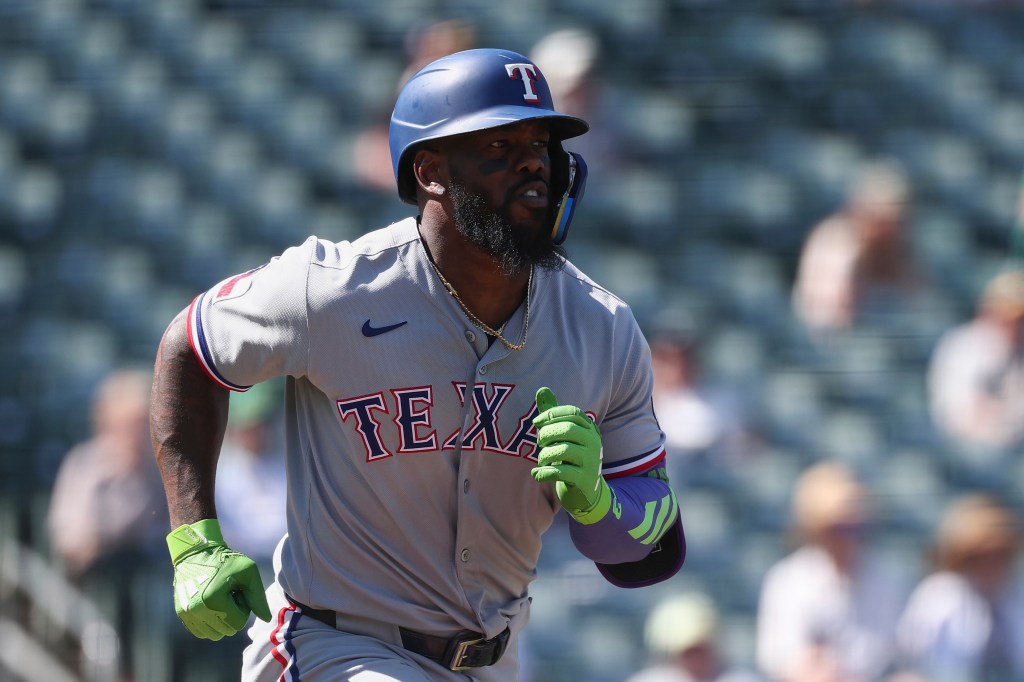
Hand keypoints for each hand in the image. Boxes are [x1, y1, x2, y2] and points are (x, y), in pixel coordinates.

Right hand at [166, 519, 270, 639]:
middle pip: (227, 631)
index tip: (238, 592)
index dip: (244, 608)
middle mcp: (197, 610)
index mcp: (214, 600)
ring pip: (215, 634)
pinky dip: (210, 623)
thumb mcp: (248, 572)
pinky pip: (201, 632)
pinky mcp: (181, 614)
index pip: (238, 623)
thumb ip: (258, 597)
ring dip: (222, 619)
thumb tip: (266, 619)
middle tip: (230, 595)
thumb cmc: (226, 561)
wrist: (196, 553)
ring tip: (221, 600)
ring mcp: (187, 614)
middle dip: (233, 614)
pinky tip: (211, 604)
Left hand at [531, 387, 610, 522]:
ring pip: (563, 451)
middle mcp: (594, 443)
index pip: (573, 413)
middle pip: (567, 429)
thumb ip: (553, 414)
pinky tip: (536, 474)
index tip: (537, 422)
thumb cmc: (571, 458)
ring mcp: (591, 462)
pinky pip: (560, 473)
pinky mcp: (584, 481)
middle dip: (547, 434)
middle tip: (539, 442)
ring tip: (541, 460)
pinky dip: (543, 473)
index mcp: (590, 429)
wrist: (586, 492)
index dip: (552, 414)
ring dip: (544, 455)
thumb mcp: (564, 435)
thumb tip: (542, 389)